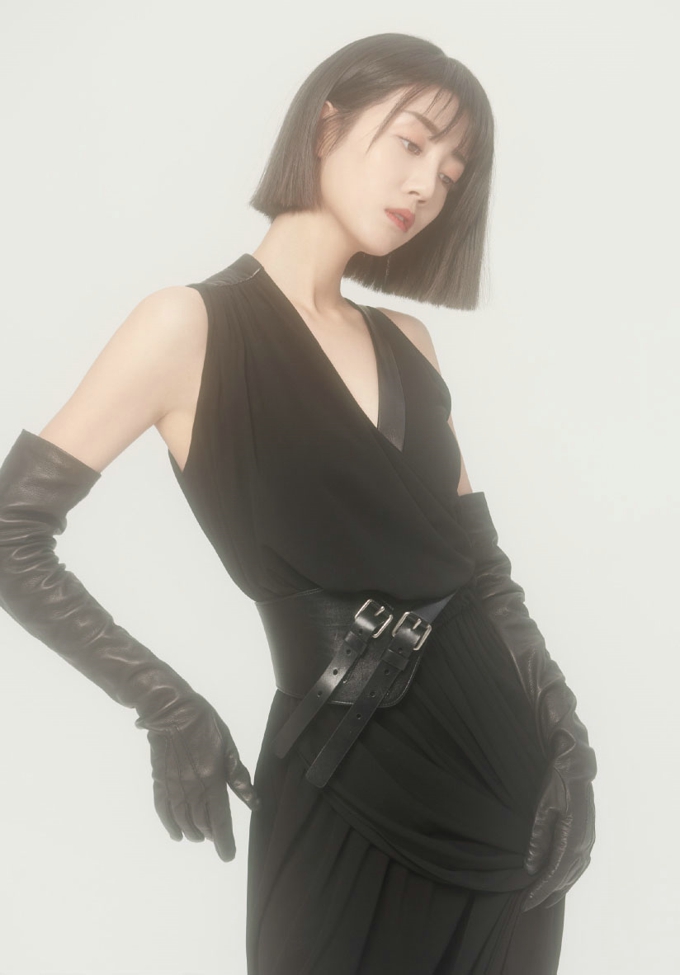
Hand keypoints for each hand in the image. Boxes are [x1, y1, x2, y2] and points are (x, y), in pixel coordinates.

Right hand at [136, 696, 261, 861]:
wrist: (170, 711)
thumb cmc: (204, 724)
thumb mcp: (228, 746)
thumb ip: (238, 777)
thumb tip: (254, 802)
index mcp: (211, 779)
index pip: (219, 819)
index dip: (224, 840)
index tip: (228, 856)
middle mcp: (191, 788)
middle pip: (201, 823)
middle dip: (211, 835)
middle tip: (218, 840)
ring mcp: (172, 787)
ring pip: (182, 821)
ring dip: (193, 832)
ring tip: (201, 836)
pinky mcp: (159, 782)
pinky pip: (163, 811)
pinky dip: (170, 825)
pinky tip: (176, 833)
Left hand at [521, 761, 595, 911]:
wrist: (576, 767)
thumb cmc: (556, 784)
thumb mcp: (541, 808)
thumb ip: (538, 839)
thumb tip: (532, 868)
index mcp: (572, 838)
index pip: (554, 873)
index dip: (540, 890)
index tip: (526, 903)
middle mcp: (584, 843)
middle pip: (565, 877)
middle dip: (548, 893)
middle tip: (530, 905)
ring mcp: (589, 840)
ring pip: (574, 872)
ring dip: (560, 887)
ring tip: (545, 898)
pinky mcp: (588, 835)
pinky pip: (579, 863)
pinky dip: (569, 875)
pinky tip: (562, 878)